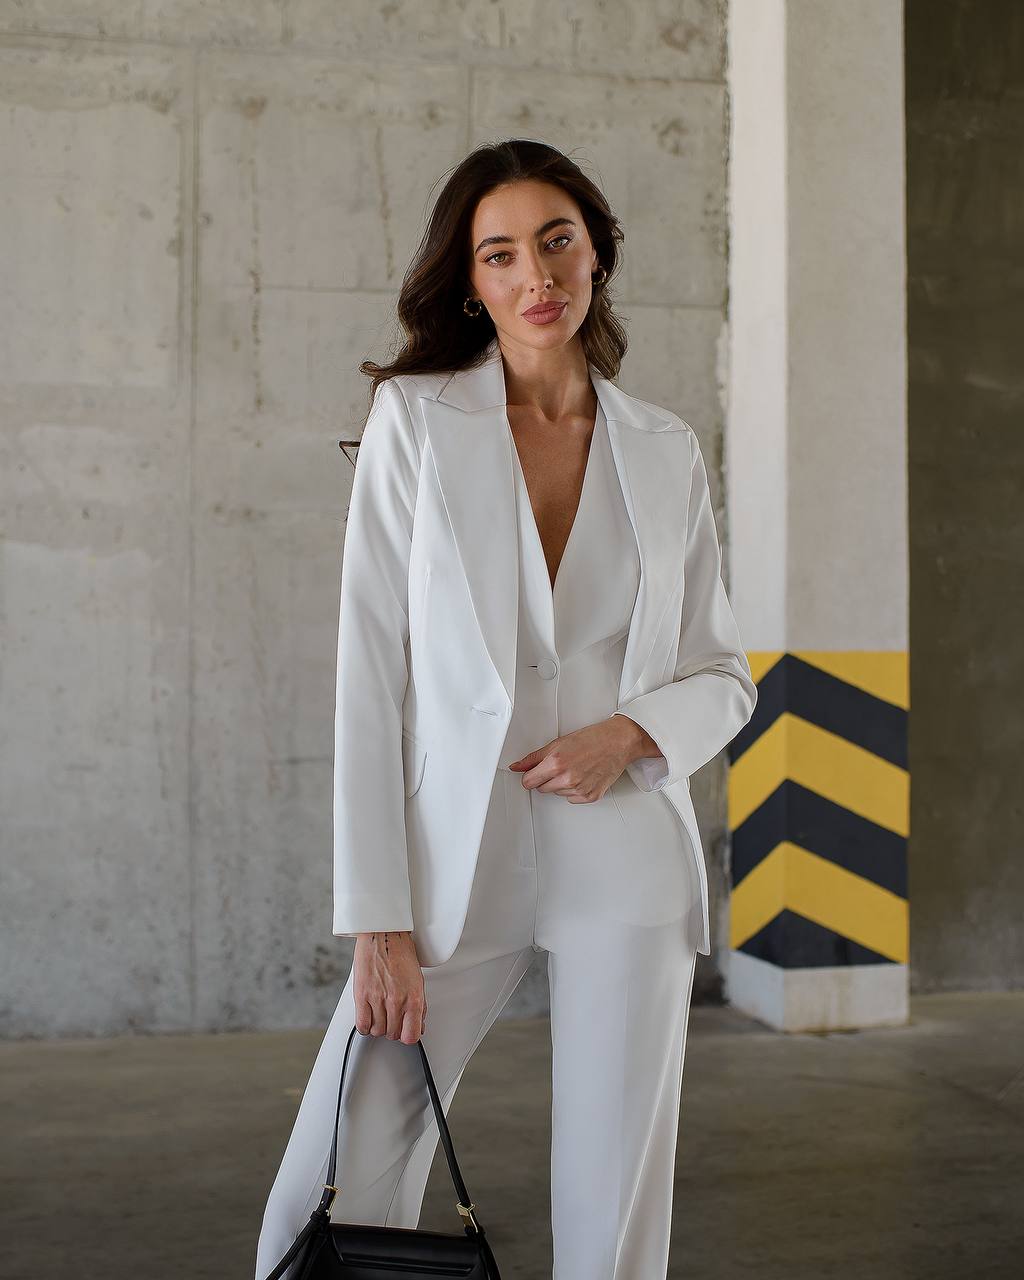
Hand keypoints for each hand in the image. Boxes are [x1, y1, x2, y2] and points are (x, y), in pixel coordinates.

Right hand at [353, 931, 425, 1044]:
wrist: (383, 934)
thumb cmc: (400, 952)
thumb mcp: (417, 980)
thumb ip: (419, 1005)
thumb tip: (419, 1024)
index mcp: (413, 998)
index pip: (411, 1035)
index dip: (408, 1036)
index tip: (405, 1032)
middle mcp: (396, 1000)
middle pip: (393, 1034)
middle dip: (393, 1029)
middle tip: (392, 1018)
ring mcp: (378, 999)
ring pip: (377, 1031)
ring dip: (379, 1026)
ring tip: (380, 1014)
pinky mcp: (362, 995)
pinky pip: (362, 1024)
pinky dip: (365, 1026)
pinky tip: (368, 1017)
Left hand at [507, 715, 656, 801]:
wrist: (618, 742)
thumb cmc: (592, 739)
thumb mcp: (558, 743)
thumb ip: (534, 758)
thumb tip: (517, 766)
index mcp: (556, 764)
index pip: (528, 782)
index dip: (531, 776)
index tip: (535, 772)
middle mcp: (567, 779)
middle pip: (542, 789)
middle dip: (547, 778)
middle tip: (561, 765)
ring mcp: (579, 790)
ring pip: (557, 793)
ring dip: (562, 784)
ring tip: (575, 768)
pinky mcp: (590, 796)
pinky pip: (572, 798)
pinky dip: (575, 790)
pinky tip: (583, 776)